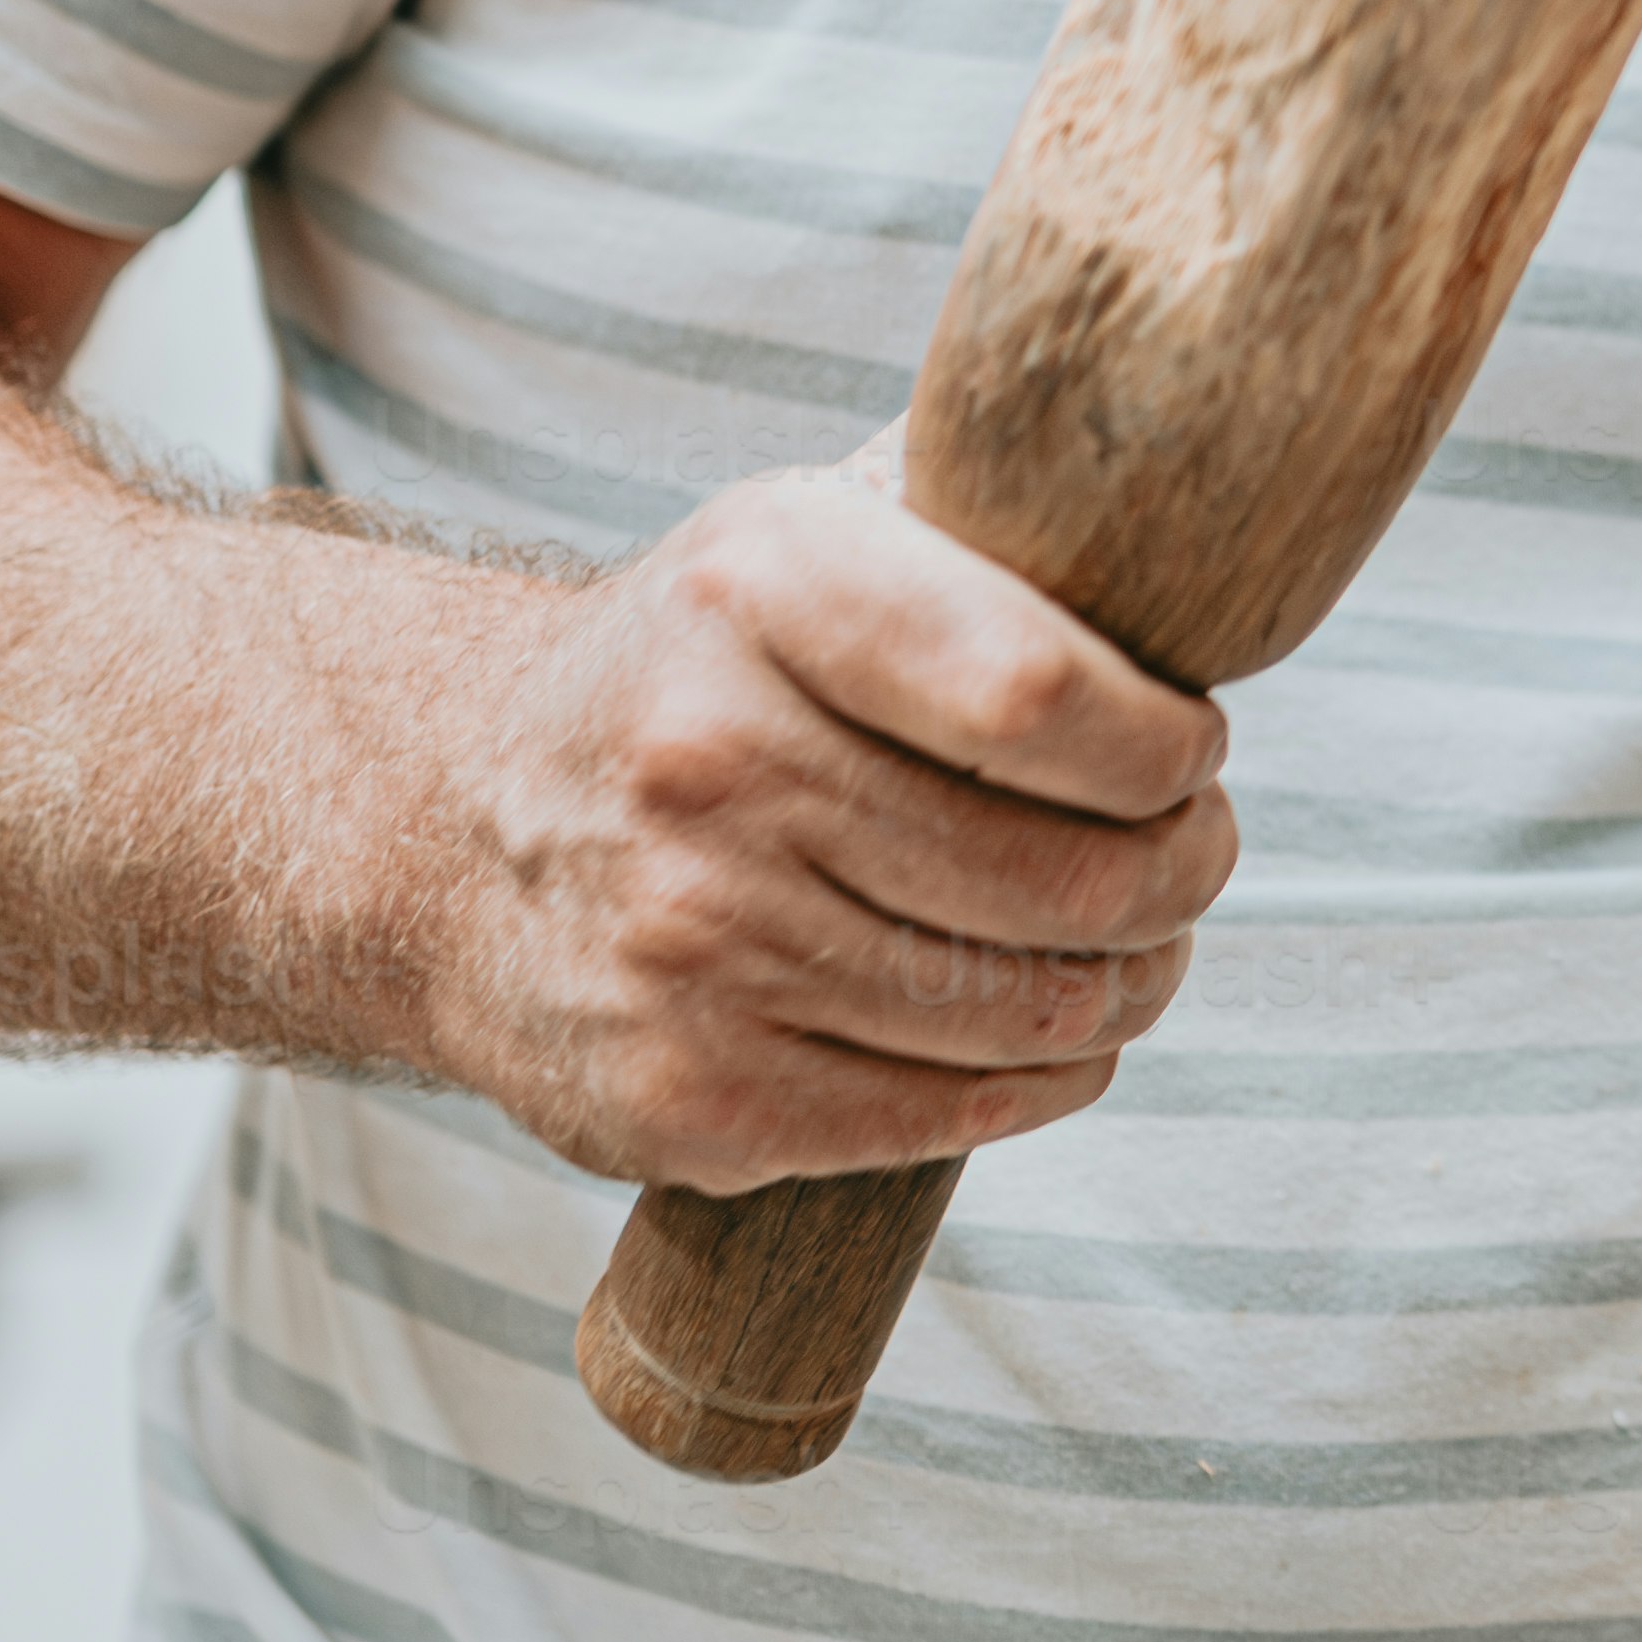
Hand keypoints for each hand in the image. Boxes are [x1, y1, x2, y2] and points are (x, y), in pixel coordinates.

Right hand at [417, 468, 1235, 1192]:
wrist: (446, 832)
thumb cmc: (693, 675)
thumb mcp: (796, 539)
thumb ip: (969, 527)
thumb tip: (1185, 551)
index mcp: (760, 587)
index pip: (1038, 696)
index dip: (1161, 747)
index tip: (1189, 751)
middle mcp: (708, 762)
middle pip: (1065, 876)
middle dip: (1183, 876)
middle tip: (1195, 859)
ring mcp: (690, 945)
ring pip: (1028, 1009)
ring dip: (1131, 987)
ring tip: (1140, 947)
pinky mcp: (689, 1097)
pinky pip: (949, 1113)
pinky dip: (1048, 1081)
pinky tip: (1058, 1035)